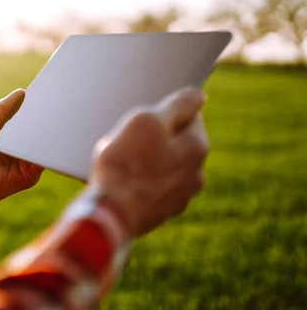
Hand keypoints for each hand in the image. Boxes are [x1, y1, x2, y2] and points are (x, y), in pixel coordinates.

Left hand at [0, 89, 43, 214]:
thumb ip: (0, 109)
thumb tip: (21, 92)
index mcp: (10, 140)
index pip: (28, 125)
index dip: (35, 113)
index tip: (45, 98)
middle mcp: (20, 153)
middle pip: (38, 137)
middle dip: (45, 124)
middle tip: (53, 108)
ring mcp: (25, 166)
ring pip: (42, 150)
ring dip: (46, 138)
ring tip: (50, 123)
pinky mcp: (26, 178)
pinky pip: (40, 165)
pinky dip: (43, 155)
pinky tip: (42, 143)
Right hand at [88, 87, 208, 236]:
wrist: (109, 214)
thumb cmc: (124, 164)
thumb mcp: (146, 120)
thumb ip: (178, 104)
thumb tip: (199, 96)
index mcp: (197, 147)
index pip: (189, 114)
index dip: (163, 112)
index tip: (143, 120)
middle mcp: (196, 174)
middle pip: (177, 142)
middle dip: (156, 138)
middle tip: (128, 141)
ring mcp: (180, 197)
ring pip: (165, 166)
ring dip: (148, 161)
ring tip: (122, 164)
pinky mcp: (161, 213)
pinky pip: (152, 188)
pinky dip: (141, 183)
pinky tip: (122, 183)